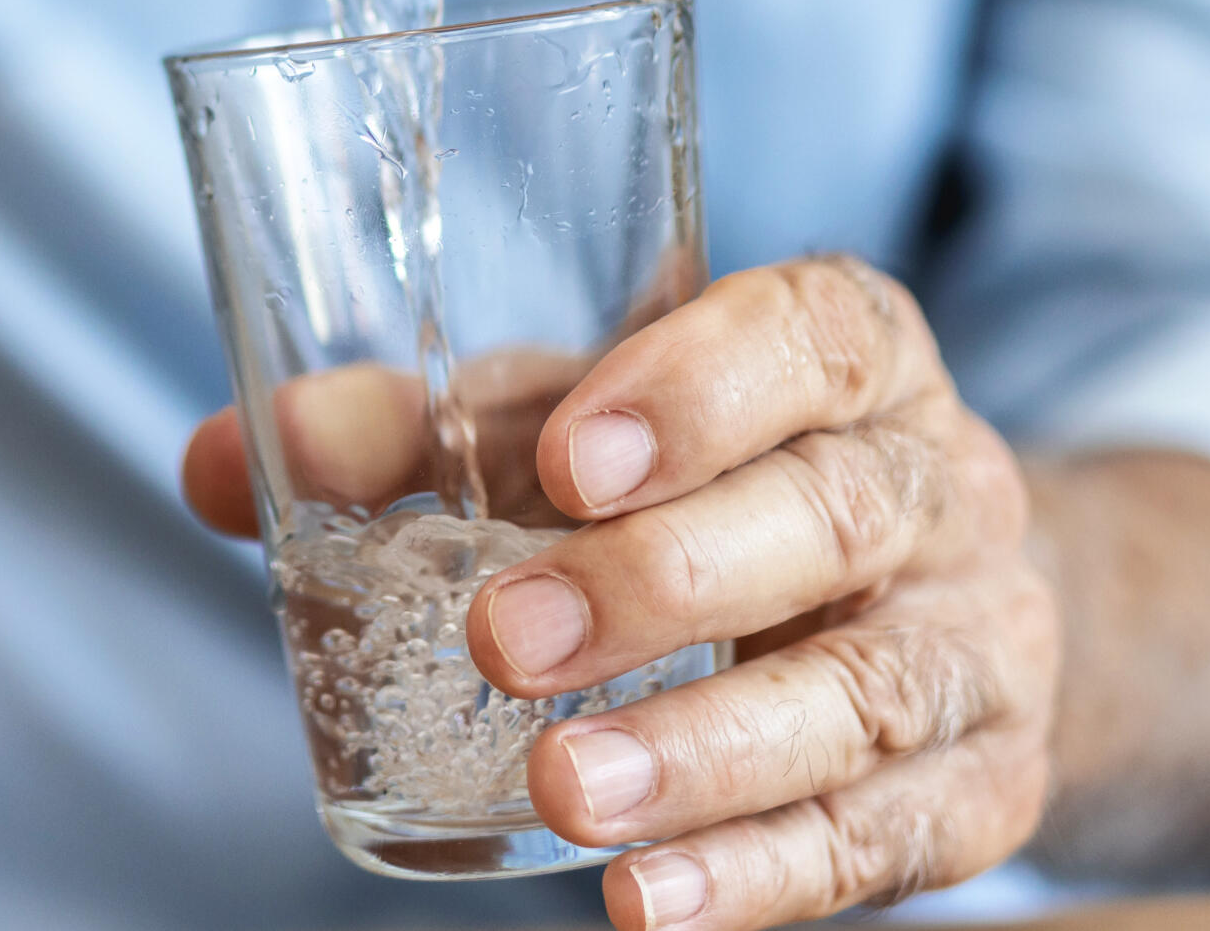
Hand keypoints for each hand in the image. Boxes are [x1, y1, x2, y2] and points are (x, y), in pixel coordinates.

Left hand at [183, 256, 1055, 927]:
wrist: (950, 598)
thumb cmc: (723, 482)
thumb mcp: (591, 425)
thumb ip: (422, 434)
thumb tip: (224, 464)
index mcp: (855, 356)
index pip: (812, 335)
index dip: (697, 389)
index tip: (562, 455)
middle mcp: (942, 484)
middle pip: (831, 517)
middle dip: (663, 582)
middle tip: (508, 641)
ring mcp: (978, 639)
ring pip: (863, 691)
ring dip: (703, 752)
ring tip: (563, 792)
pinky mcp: (985, 785)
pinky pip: (885, 838)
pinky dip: (762, 877)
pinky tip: (644, 903)